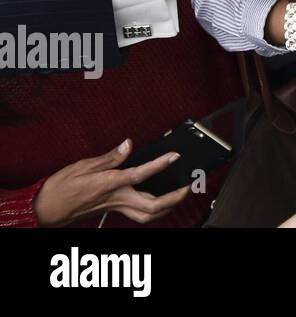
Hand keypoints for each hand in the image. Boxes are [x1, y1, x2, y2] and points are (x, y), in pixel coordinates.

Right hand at [33, 140, 190, 226]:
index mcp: (109, 184)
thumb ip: (110, 157)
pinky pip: (138, 214)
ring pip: (147, 215)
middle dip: (174, 198)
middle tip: (188, 186)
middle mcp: (116, 199)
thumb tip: (128, 144)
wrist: (44, 210)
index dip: (160, 164)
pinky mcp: (112, 211)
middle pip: (152, 206)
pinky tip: (158, 201)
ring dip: (166, 207)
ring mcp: (115, 207)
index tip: (174, 156)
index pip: (141, 174)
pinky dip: (152, 210)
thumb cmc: (60, 188)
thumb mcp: (82, 166)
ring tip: (179, 195)